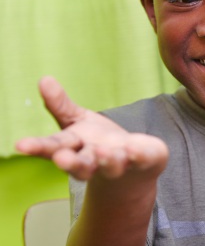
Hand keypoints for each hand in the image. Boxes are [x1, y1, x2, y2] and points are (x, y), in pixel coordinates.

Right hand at [16, 77, 168, 180]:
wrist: (133, 166)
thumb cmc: (98, 141)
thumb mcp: (77, 121)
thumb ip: (61, 105)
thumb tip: (44, 79)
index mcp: (75, 149)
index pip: (53, 147)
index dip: (37, 147)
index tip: (21, 145)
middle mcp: (94, 161)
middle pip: (80, 165)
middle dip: (72, 163)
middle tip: (62, 159)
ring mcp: (119, 163)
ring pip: (110, 165)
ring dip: (107, 160)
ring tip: (104, 152)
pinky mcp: (142, 161)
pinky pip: (141, 159)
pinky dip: (138, 155)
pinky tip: (134, 149)